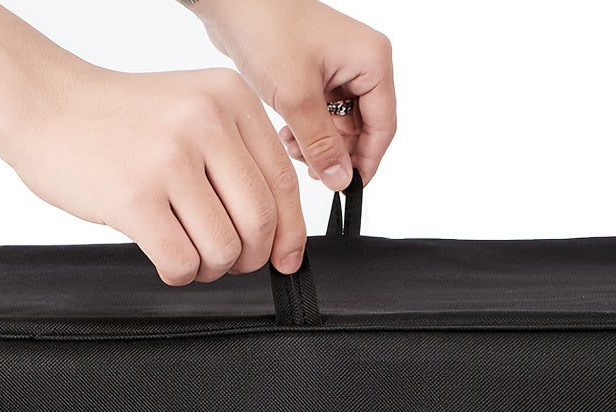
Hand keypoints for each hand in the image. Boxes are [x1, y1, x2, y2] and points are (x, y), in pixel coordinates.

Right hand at [7, 65, 305, 284]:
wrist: (44, 104)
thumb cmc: (119, 120)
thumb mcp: (192, 112)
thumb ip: (238, 157)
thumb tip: (281, 233)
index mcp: (230, 99)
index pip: (283, 182)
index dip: (290, 233)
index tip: (285, 259)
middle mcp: (206, 122)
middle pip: (260, 222)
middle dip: (248, 258)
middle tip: (225, 260)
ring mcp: (170, 159)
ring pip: (224, 249)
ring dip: (210, 268)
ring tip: (188, 253)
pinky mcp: (136, 197)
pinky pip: (183, 262)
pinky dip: (179, 274)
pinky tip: (164, 257)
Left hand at [195, 0, 395, 188]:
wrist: (232, 0)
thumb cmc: (266, 28)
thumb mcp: (296, 97)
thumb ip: (321, 145)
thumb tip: (341, 180)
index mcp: (371, 61)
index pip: (383, 127)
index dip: (366, 162)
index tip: (347, 188)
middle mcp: (361, 62)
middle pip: (363, 129)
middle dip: (337, 154)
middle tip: (313, 170)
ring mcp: (339, 68)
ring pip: (341, 125)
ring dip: (319, 145)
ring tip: (293, 149)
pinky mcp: (318, 72)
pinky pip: (323, 114)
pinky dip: (308, 131)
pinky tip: (288, 136)